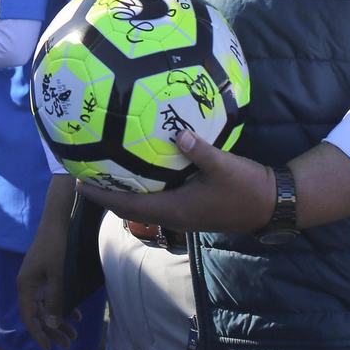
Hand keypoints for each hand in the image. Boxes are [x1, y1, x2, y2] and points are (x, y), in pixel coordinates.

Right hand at [18, 177, 79, 349]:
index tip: (48, 349)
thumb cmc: (57, 246)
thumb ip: (56, 300)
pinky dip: (63, 306)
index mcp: (26, 285)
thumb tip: (53, 326)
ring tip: (74, 334)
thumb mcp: (58, 276)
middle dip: (53, 331)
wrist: (59, 219)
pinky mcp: (46, 273)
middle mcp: (28, 284)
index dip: (38, 334)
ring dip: (59, 321)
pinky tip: (76, 315)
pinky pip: (52, 296)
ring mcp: (37, 279)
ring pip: (47, 307)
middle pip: (38, 314)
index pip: (29, 317)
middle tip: (68, 344)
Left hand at [76, 130, 275, 233]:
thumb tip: (178, 133)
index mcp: (175, 210)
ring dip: (123, 191)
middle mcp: (174, 216)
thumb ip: (200, 150)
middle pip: (129, 207)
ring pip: (143, 204)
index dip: (102, 196)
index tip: (78, 183)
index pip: (128, 205)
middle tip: (84, 173)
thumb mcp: (224, 166)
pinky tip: (140, 168)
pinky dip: (142, 188)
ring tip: (104, 171)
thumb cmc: (247, 187)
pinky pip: (158, 199)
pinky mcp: (191, 208)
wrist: (271, 204)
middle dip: (106, 193)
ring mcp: (183, 214)